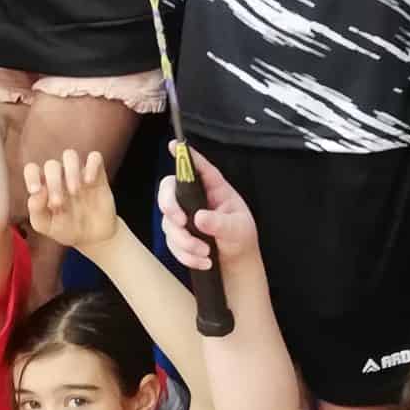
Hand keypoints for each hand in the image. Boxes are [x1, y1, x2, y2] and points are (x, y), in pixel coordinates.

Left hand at [25, 150, 120, 252]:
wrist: (92, 237)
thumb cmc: (65, 229)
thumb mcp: (46, 226)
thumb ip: (35, 209)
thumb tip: (37, 191)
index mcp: (44, 185)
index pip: (32, 169)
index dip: (31, 175)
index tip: (34, 191)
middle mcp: (60, 176)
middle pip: (51, 165)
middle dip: (53, 182)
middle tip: (58, 203)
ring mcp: (79, 174)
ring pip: (70, 155)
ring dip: (70, 171)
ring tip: (74, 191)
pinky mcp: (98, 175)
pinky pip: (95, 158)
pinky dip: (91, 166)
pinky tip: (89, 182)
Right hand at [156, 146, 257, 271]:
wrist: (236, 264)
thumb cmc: (241, 238)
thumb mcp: (238, 229)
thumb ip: (220, 223)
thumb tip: (199, 218)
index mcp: (214, 189)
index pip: (199, 168)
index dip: (184, 155)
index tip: (173, 145)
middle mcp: (195, 199)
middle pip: (169, 190)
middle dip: (170, 206)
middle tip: (181, 222)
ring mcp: (184, 216)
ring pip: (168, 221)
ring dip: (183, 241)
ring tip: (204, 253)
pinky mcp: (178, 235)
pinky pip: (170, 242)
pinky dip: (184, 255)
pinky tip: (202, 261)